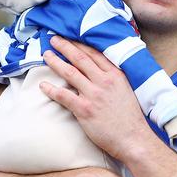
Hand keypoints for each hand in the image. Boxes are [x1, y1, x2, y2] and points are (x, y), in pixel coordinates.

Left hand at [40, 36, 154, 160]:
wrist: (133, 138)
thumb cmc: (130, 117)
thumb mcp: (126, 89)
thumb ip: (113, 78)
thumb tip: (99, 70)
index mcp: (115, 75)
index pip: (94, 53)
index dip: (79, 44)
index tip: (69, 38)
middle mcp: (104, 81)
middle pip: (79, 58)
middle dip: (64, 46)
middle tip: (53, 39)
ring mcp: (94, 95)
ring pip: (69, 73)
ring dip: (55, 62)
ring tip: (46, 56)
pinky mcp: (85, 110)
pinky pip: (63, 96)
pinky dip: (51, 89)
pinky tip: (43, 85)